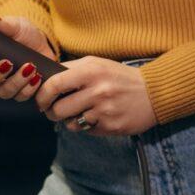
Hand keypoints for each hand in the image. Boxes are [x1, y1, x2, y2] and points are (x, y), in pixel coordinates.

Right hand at [0, 15, 56, 103]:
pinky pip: (21, 96)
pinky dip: (30, 87)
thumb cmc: (24, 34)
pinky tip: (36, 77)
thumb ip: (4, 24)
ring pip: (4, 92)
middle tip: (7, 63)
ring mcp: (6, 85)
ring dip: (16, 81)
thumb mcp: (15, 25)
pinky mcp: (21, 91)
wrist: (45, 44)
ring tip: (29, 67)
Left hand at [34, 56, 156, 136]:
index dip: (42, 95)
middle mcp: (97, 91)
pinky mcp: (111, 127)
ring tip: (78, 112)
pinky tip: (95, 116)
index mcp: (91, 71)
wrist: (153, 93)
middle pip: (58, 109)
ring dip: (68, 120)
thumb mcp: (97, 64)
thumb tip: (46, 78)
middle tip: (53, 110)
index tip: (40, 99)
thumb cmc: (120, 76)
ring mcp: (104, 111)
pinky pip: (85, 131)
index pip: (55, 84)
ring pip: (70, 123)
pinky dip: (85, 125)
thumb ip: (71, 69)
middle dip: (51, 112)